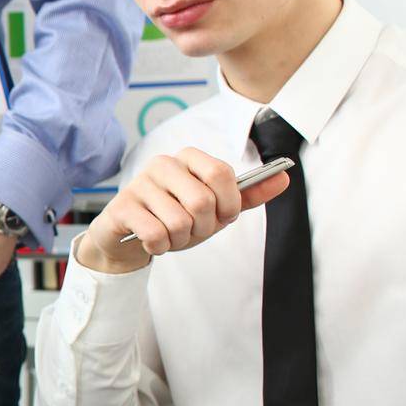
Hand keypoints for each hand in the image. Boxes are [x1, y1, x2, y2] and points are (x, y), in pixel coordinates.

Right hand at [78, 148, 289, 274]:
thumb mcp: (213, 210)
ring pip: (179, 222)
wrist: (128, 238)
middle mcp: (163, 164)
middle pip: (202, 201)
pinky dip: (160, 246)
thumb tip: (284, 177)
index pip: (221, 173)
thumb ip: (246, 195)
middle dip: (203, 228)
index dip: (229, 203)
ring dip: (180, 240)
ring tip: (170, 236)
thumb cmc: (173, 218)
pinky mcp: (122, 207)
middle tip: (192, 231)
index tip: (223, 216)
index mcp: (188, 158)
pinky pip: (155, 233)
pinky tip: (152, 241)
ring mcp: (140, 184)